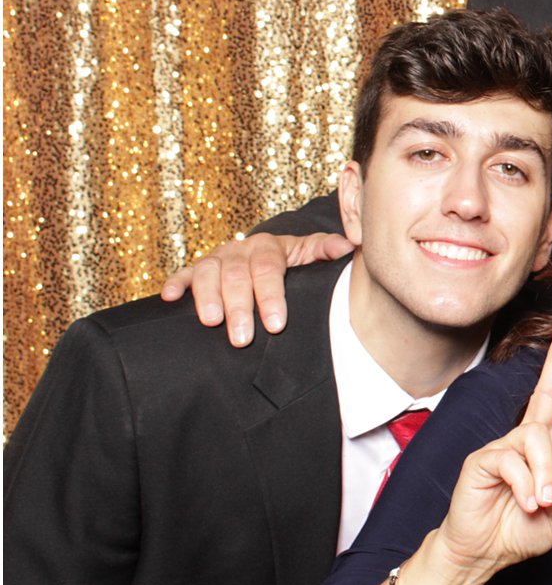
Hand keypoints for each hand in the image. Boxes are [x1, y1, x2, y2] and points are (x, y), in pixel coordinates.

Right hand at [159, 232, 352, 345]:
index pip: (269, 269)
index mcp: (269, 246)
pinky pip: (182, 274)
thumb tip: (348, 247)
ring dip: (207, 298)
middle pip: (236, 275)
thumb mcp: (308, 255)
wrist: (263, 253)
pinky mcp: (195, 270)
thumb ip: (325, 250)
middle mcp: (239, 250)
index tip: (275, 324)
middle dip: (239, 307)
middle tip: (242, 337)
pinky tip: (169, 298)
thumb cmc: (289, 262)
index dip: (271, 296)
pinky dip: (174, 284)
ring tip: (211, 322)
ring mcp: (216, 259)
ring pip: (207, 274)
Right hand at [431, 322, 551, 578]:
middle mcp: (533, 442)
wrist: (482, 553)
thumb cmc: (519, 533)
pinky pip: (511, 460)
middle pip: (549, 392)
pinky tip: (525, 502)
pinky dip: (524, 484)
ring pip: (536, 438)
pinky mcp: (484, 460)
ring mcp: (506, 447)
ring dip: (543, 472)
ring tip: (540, 503)